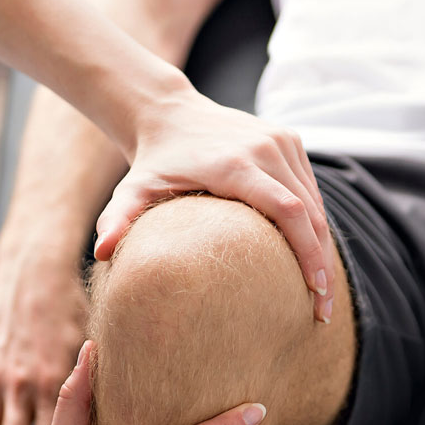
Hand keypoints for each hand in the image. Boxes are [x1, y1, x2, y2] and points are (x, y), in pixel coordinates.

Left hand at [95, 86, 334, 322]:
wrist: (168, 113)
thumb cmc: (152, 163)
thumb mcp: (131, 191)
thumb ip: (118, 220)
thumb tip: (101, 253)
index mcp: (236, 165)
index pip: (289, 212)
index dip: (309, 254)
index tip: (316, 293)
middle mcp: (267, 148)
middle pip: (311, 213)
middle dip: (322, 263)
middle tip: (322, 310)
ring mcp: (282, 141)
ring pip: (316, 202)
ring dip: (323, 247)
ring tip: (321, 291)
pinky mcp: (289, 140)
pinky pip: (311, 189)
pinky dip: (315, 224)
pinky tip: (312, 258)